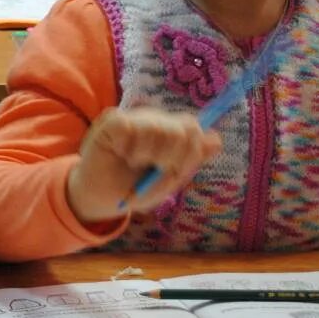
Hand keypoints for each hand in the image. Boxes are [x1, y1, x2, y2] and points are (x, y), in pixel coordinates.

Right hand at [66, 107, 220, 224]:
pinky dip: (129, 148)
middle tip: (154, 168)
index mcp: (170, 134)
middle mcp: (154, 121)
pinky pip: (130, 126)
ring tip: (135, 163)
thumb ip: (190, 160)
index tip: (175, 170)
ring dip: (148, 154)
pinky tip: (122, 154)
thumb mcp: (167, 180)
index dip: (191, 150)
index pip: (192, 127)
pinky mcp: (112, 120)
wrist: (101, 199)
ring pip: (158, 126)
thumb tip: (217, 140)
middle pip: (183, 127)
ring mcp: (133, 118)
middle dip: (173, 156)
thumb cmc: (133, 189)